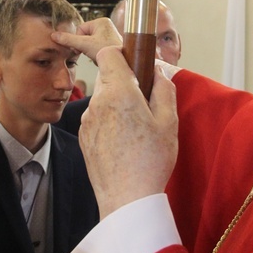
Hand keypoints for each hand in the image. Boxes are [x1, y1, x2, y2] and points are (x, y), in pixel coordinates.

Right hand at [51, 18, 121, 62]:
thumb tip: (54, 35)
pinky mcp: (109, 43)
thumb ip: (68, 40)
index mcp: (101, 21)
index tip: (83, 48)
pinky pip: (95, 47)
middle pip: (84, 36)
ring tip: (97, 53)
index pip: (80, 29)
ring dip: (89, 50)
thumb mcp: (84, 44)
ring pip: (89, 42)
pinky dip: (95, 53)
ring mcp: (108, 35)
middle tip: (90, 51)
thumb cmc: (106, 50)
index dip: (79, 40)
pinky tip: (100, 56)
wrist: (120, 63)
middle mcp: (106, 26)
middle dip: (84, 45)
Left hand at [79, 47, 177, 218]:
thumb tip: (158, 72)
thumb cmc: (151, 161)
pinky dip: (110, 122)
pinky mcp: (83, 137)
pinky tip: (125, 143)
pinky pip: (97, 118)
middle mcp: (98, 102)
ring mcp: (87, 120)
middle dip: (126, 84)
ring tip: (137, 129)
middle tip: (146, 104)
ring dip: (118, 104)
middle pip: (109, 77)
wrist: (126, 199)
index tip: (135, 66)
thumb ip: (164, 89)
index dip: (122, 54)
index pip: (109, 53)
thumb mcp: (169, 122)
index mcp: (119, 91)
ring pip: (104, 99)